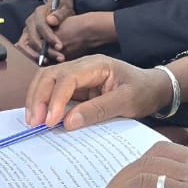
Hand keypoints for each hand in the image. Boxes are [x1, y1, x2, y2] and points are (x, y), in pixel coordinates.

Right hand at [14, 0, 75, 61]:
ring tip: (49, 62)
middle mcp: (30, 22)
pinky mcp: (25, 39)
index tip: (60, 47)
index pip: (41, 26)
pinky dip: (31, 57)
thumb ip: (59, 14)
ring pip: (23, 46)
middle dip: (44, 50)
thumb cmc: (63, 11)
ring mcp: (26, 31)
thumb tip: (50, 20)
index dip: (50, 37)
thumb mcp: (65, 9)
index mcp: (39, 13)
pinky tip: (44, 62)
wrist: (58, 12)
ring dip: (34, 56)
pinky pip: (24, 50)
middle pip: (31, 38)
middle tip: (58, 58)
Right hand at [25, 54, 172, 129]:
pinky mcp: (77, 87)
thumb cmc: (144, 92)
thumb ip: (98, 110)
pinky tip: (40, 117)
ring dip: (37, 98)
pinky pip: (54, 91)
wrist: (155, 88)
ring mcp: (78, 75)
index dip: (55, 99)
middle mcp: (83, 66)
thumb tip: (68, 121)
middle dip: (38, 97)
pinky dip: (44, 102)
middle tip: (34, 122)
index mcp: (96, 65)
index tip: (50, 121)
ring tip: (32, 121)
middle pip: (50, 75)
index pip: (67, 78)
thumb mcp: (126, 102)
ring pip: (47, 80)